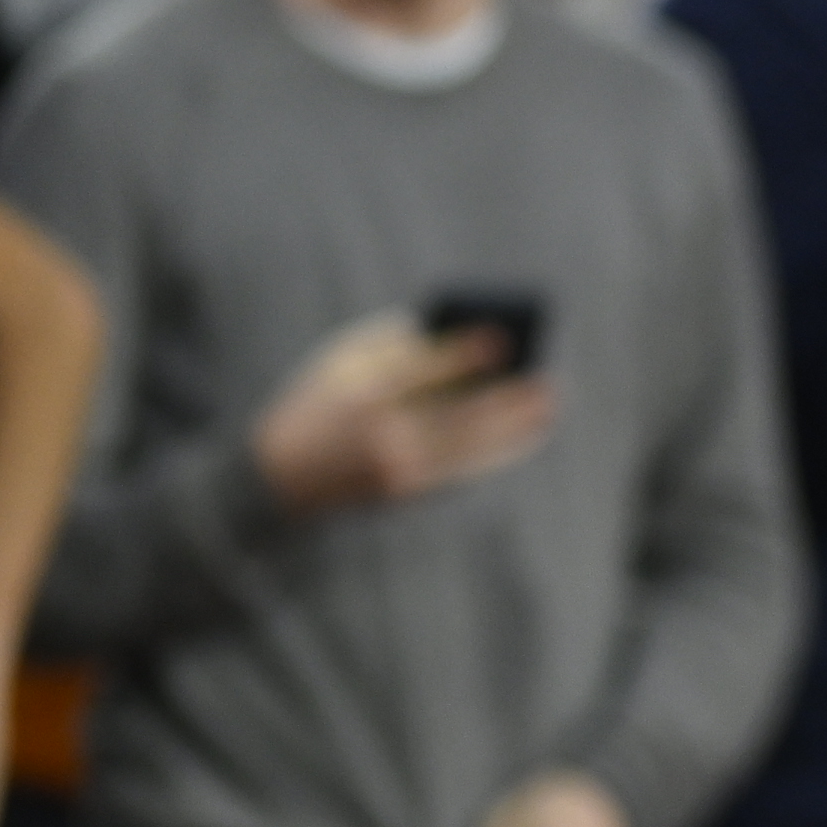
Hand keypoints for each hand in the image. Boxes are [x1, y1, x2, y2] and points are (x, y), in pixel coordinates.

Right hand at [251, 313, 563, 519]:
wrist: (278, 475)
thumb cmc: (320, 401)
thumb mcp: (344, 360)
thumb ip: (399, 343)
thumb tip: (465, 334)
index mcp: (360, 393)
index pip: (420, 372)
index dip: (464, 356)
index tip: (503, 339)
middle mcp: (381, 435)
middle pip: (457, 417)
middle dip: (507, 400)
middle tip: (547, 381)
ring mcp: (395, 468)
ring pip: (469, 450)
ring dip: (514, 430)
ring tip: (548, 407)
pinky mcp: (406, 492)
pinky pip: (461, 470)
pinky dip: (494, 452)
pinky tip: (520, 435)